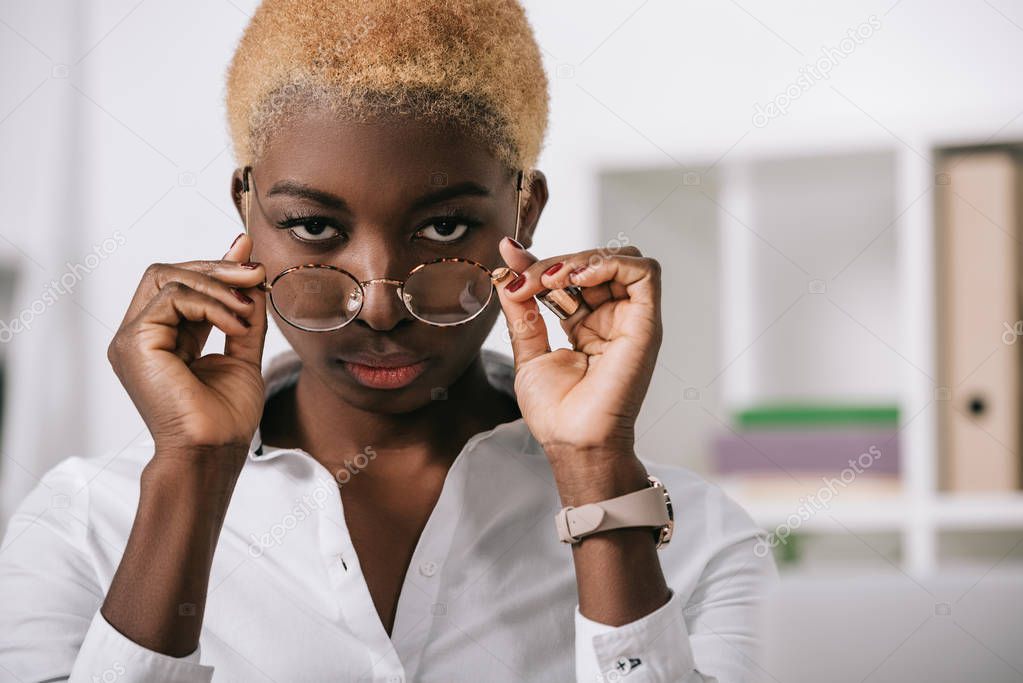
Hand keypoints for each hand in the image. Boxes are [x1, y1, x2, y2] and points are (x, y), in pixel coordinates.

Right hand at [107, 234, 267, 458]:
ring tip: (247, 309)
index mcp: (162, 337)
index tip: (250, 257)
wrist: (214, 451)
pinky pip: (172, 298)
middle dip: (216, 267)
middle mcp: (141, 335)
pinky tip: (236, 326)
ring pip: (168, 278)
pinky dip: (211, 305)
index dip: (214, 266)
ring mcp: (132, 338)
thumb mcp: (243, 352)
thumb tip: (252, 275)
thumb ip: (243, 314)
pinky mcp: (134, 342)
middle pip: (168, 273)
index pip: (180, 284)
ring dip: (218, 286)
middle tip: (254, 273)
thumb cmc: (225, 416)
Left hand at [494, 237, 661, 468]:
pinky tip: (579, 278)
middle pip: (593, 262)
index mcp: (586, 323)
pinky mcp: (645, 324)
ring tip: (552, 280)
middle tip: (526, 280)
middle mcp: (611, 318)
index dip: (540, 262)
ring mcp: (630, 320)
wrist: (574, 440)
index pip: (569, 275)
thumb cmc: (556, 410)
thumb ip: (521, 308)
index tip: (509, 257)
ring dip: (582, 258)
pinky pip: (644, 274)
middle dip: (556, 261)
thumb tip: (506, 267)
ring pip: (620, 260)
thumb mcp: (527, 348)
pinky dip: (611, 263)